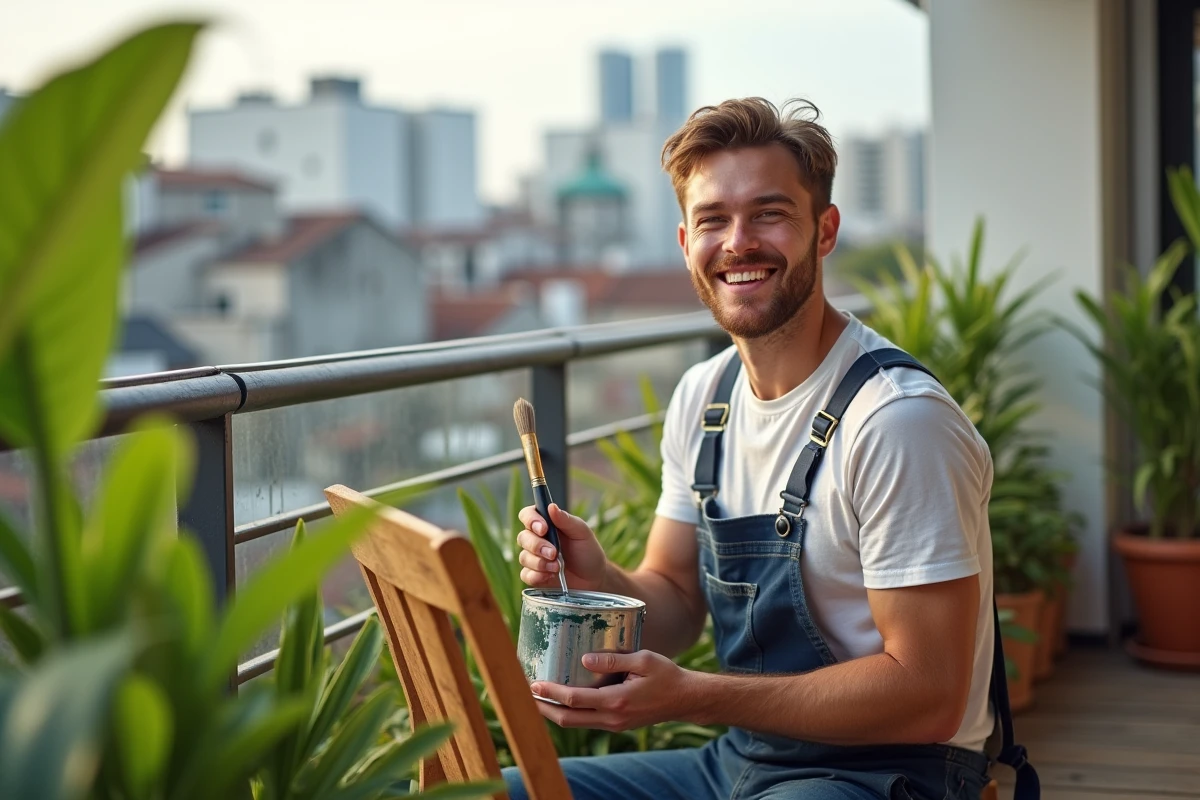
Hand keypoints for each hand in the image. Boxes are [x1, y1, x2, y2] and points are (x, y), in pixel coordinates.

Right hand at [517, 503, 606, 590]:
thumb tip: (551, 506)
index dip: (531, 520)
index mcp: (547, 524)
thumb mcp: (582, 533)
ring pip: (524, 557)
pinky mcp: (534, 575)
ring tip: (557, 567)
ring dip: (540, 563)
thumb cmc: (588, 552)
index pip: (528, 515)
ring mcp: (534, 557)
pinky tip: (550, 576)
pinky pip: (526, 575)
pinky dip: (537, 576)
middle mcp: (537, 539)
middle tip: (554, 553)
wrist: (594, 578)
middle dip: (537, 546)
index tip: (544, 529)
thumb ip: (566, 520)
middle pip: (523, 537)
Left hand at [529, 650, 699, 731]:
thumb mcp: (643, 660)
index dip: (550, 692)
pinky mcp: (615, 724)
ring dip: (552, 712)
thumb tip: (585, 658)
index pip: (574, 700)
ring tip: (535, 697)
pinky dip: (568, 712)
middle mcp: (612, 718)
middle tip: (523, 693)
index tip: (533, 683)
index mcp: (617, 701)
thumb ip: (614, 659)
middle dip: (542, 708)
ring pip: (574, 723)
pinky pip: (585, 721)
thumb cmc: (666, 676)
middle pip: (566, 719)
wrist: (685, 700)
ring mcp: (613, 724)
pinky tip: (560, 700)